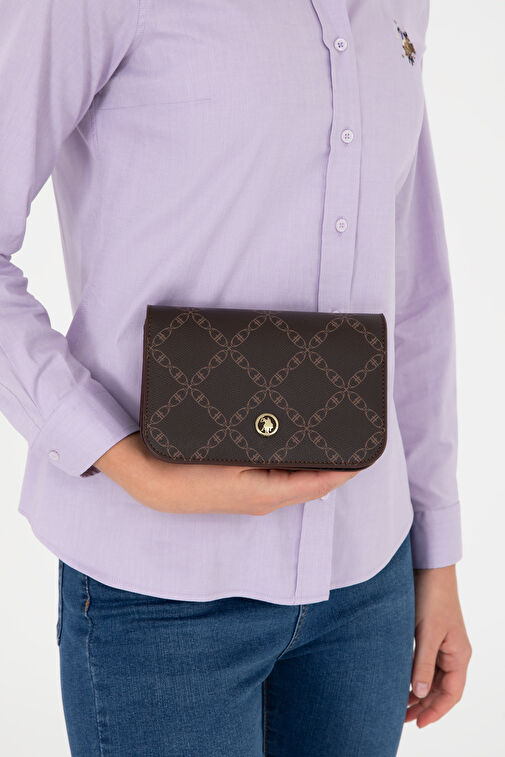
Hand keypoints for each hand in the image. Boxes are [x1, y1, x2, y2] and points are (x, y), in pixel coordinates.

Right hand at [94, 431, 358, 514]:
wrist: (151, 482)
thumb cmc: (187, 470)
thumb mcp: (229, 455)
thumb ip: (263, 448)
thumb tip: (294, 433)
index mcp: (267, 494)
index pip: (319, 484)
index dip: (345, 470)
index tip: (365, 452)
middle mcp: (264, 500)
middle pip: (311, 483)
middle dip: (334, 466)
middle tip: (352, 442)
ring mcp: (252, 497)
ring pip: (295, 481)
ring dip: (314, 466)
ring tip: (329, 442)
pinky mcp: (240, 490)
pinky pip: (278, 479)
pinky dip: (294, 467)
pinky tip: (292, 449)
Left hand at [405, 564, 471, 727]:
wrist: (428, 568)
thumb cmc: (431, 597)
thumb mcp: (427, 633)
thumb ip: (422, 664)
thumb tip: (419, 694)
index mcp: (459, 654)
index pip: (452, 693)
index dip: (436, 711)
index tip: (419, 724)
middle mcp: (453, 652)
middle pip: (441, 689)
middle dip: (424, 705)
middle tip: (402, 719)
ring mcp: (443, 644)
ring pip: (432, 678)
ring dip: (418, 692)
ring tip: (398, 706)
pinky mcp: (430, 635)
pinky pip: (425, 664)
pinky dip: (414, 675)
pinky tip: (400, 682)